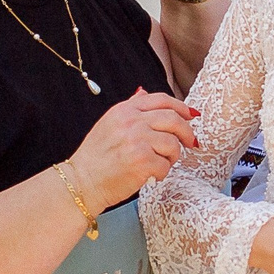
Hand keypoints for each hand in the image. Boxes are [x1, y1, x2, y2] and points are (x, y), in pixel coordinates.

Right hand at [65, 90, 199, 209]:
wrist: (81, 181)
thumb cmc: (96, 157)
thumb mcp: (109, 123)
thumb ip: (130, 107)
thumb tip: (144, 92)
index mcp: (124, 110)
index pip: (161, 100)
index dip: (181, 107)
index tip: (191, 116)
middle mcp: (131, 121)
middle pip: (173, 119)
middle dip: (186, 132)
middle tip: (190, 143)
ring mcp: (137, 140)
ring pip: (172, 144)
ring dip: (173, 156)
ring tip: (161, 163)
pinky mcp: (142, 161)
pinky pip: (165, 165)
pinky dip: (162, 173)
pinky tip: (152, 176)